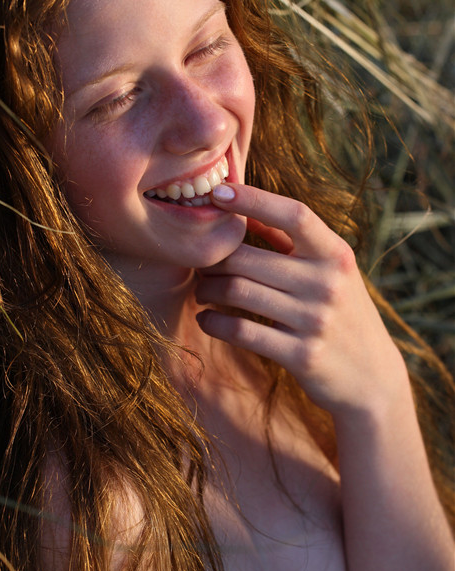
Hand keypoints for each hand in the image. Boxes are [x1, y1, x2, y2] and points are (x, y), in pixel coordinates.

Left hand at [195, 184, 403, 414]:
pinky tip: (206, 319)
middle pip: (248, 257)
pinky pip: (241, 331)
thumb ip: (294, 242)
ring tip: (201, 291)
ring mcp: (316, 321)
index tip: (218, 191)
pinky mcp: (301, 355)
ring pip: (238, 291)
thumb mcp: (332, 273)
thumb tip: (246, 208)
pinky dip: (214, 322)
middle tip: (198, 263)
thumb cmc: (342, 315)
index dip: (254, 198)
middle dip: (213, 259)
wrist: (372, 379)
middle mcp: (328, 284)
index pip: (295, 214)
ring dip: (207, 289)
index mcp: (336, 256)